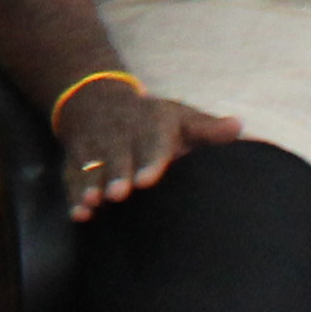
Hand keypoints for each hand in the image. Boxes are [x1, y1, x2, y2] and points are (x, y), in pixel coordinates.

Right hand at [55, 81, 242, 215]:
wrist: (94, 97)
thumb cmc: (150, 118)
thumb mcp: (180, 116)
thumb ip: (208, 128)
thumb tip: (238, 126)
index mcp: (148, 124)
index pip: (150, 142)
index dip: (149, 160)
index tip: (147, 179)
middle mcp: (118, 135)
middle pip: (116, 155)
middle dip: (116, 174)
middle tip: (119, 194)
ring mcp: (95, 147)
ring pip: (91, 166)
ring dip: (90, 184)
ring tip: (91, 203)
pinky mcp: (76, 159)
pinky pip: (72, 176)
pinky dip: (73, 194)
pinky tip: (78, 214)